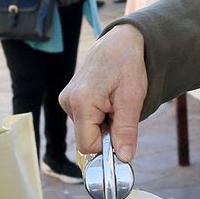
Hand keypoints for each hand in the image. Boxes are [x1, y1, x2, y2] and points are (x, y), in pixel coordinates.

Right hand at [60, 24, 146, 159]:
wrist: (119, 41)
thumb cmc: (127, 64)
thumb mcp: (133, 98)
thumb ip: (126, 130)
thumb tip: (124, 158)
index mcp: (81, 102)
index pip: (89, 146)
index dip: (108, 146)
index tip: (123, 132)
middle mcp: (68, 101)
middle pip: (87, 139)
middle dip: (107, 132)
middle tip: (121, 111)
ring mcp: (66, 99)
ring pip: (87, 130)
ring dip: (104, 124)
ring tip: (114, 101)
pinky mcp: (69, 98)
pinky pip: (85, 120)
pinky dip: (98, 116)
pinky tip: (107, 99)